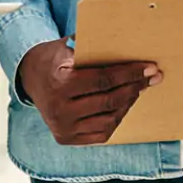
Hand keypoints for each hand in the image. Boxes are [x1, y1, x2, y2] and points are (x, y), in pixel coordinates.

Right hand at [18, 39, 161, 145]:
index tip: (149, 68)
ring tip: (137, 89)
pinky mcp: (66, 139)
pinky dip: (116, 119)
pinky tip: (123, 105)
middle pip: (109, 100)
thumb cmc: (55, 58)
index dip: (130, 74)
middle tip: (152, 78)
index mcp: (61, 83)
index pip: (104, 80)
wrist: (30, 77)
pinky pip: (101, 133)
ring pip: (109, 119)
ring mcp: (63, 128)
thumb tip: (129, 44)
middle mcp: (60, 109)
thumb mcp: (69, 46)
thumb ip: (93, 46)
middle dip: (135, 87)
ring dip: (128, 103)